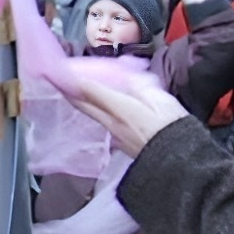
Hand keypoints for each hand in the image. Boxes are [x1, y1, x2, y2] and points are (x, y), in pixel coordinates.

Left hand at [45, 55, 187, 155]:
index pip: (87, 90)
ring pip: (90, 113)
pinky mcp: (120, 143)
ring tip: (73, 89)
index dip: (70, 79)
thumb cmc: (173, 129)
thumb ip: (141, 86)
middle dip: (68, 90)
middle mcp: (110, 122)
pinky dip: (94, 109)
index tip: (55, 70)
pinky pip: (101, 121)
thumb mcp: (161, 100)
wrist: (178, 164)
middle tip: (57, 78)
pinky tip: (97, 106)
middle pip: (83, 103)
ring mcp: (113, 135)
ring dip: (80, 100)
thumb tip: (127, 77)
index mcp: (119, 108)